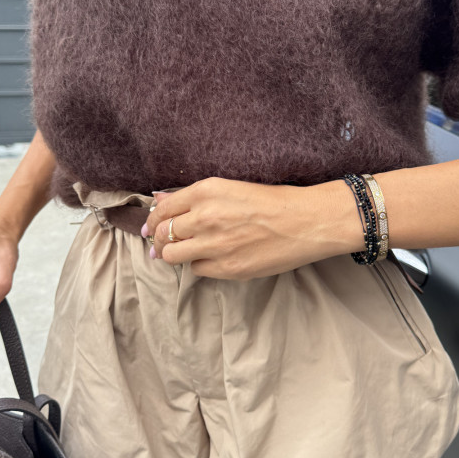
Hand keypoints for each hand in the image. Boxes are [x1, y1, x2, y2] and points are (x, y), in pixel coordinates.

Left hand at [144, 176, 361, 279]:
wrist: (307, 222)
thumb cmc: (274, 201)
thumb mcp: (231, 187)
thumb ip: (194, 196)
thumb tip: (160, 200)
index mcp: (207, 191)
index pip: (163, 207)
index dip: (154, 218)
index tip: (152, 224)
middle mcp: (205, 217)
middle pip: (164, 233)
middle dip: (159, 238)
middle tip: (162, 242)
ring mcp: (214, 245)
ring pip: (172, 255)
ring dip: (173, 254)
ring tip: (181, 252)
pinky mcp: (227, 268)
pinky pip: (196, 270)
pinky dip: (198, 265)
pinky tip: (209, 258)